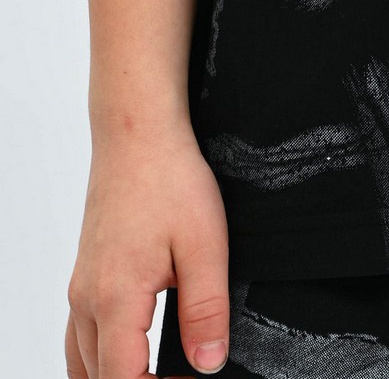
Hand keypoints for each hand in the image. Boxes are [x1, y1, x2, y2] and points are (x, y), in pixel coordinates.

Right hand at [64, 122, 229, 377]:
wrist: (136, 133)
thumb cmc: (170, 178)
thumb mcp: (205, 244)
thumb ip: (206, 310)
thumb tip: (208, 365)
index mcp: (115, 300)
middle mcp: (87, 301)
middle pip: (98, 378)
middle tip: (183, 373)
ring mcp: (81, 288)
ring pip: (83, 361)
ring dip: (117, 375)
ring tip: (160, 369)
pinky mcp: (86, 275)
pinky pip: (81, 335)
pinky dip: (102, 357)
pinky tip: (132, 349)